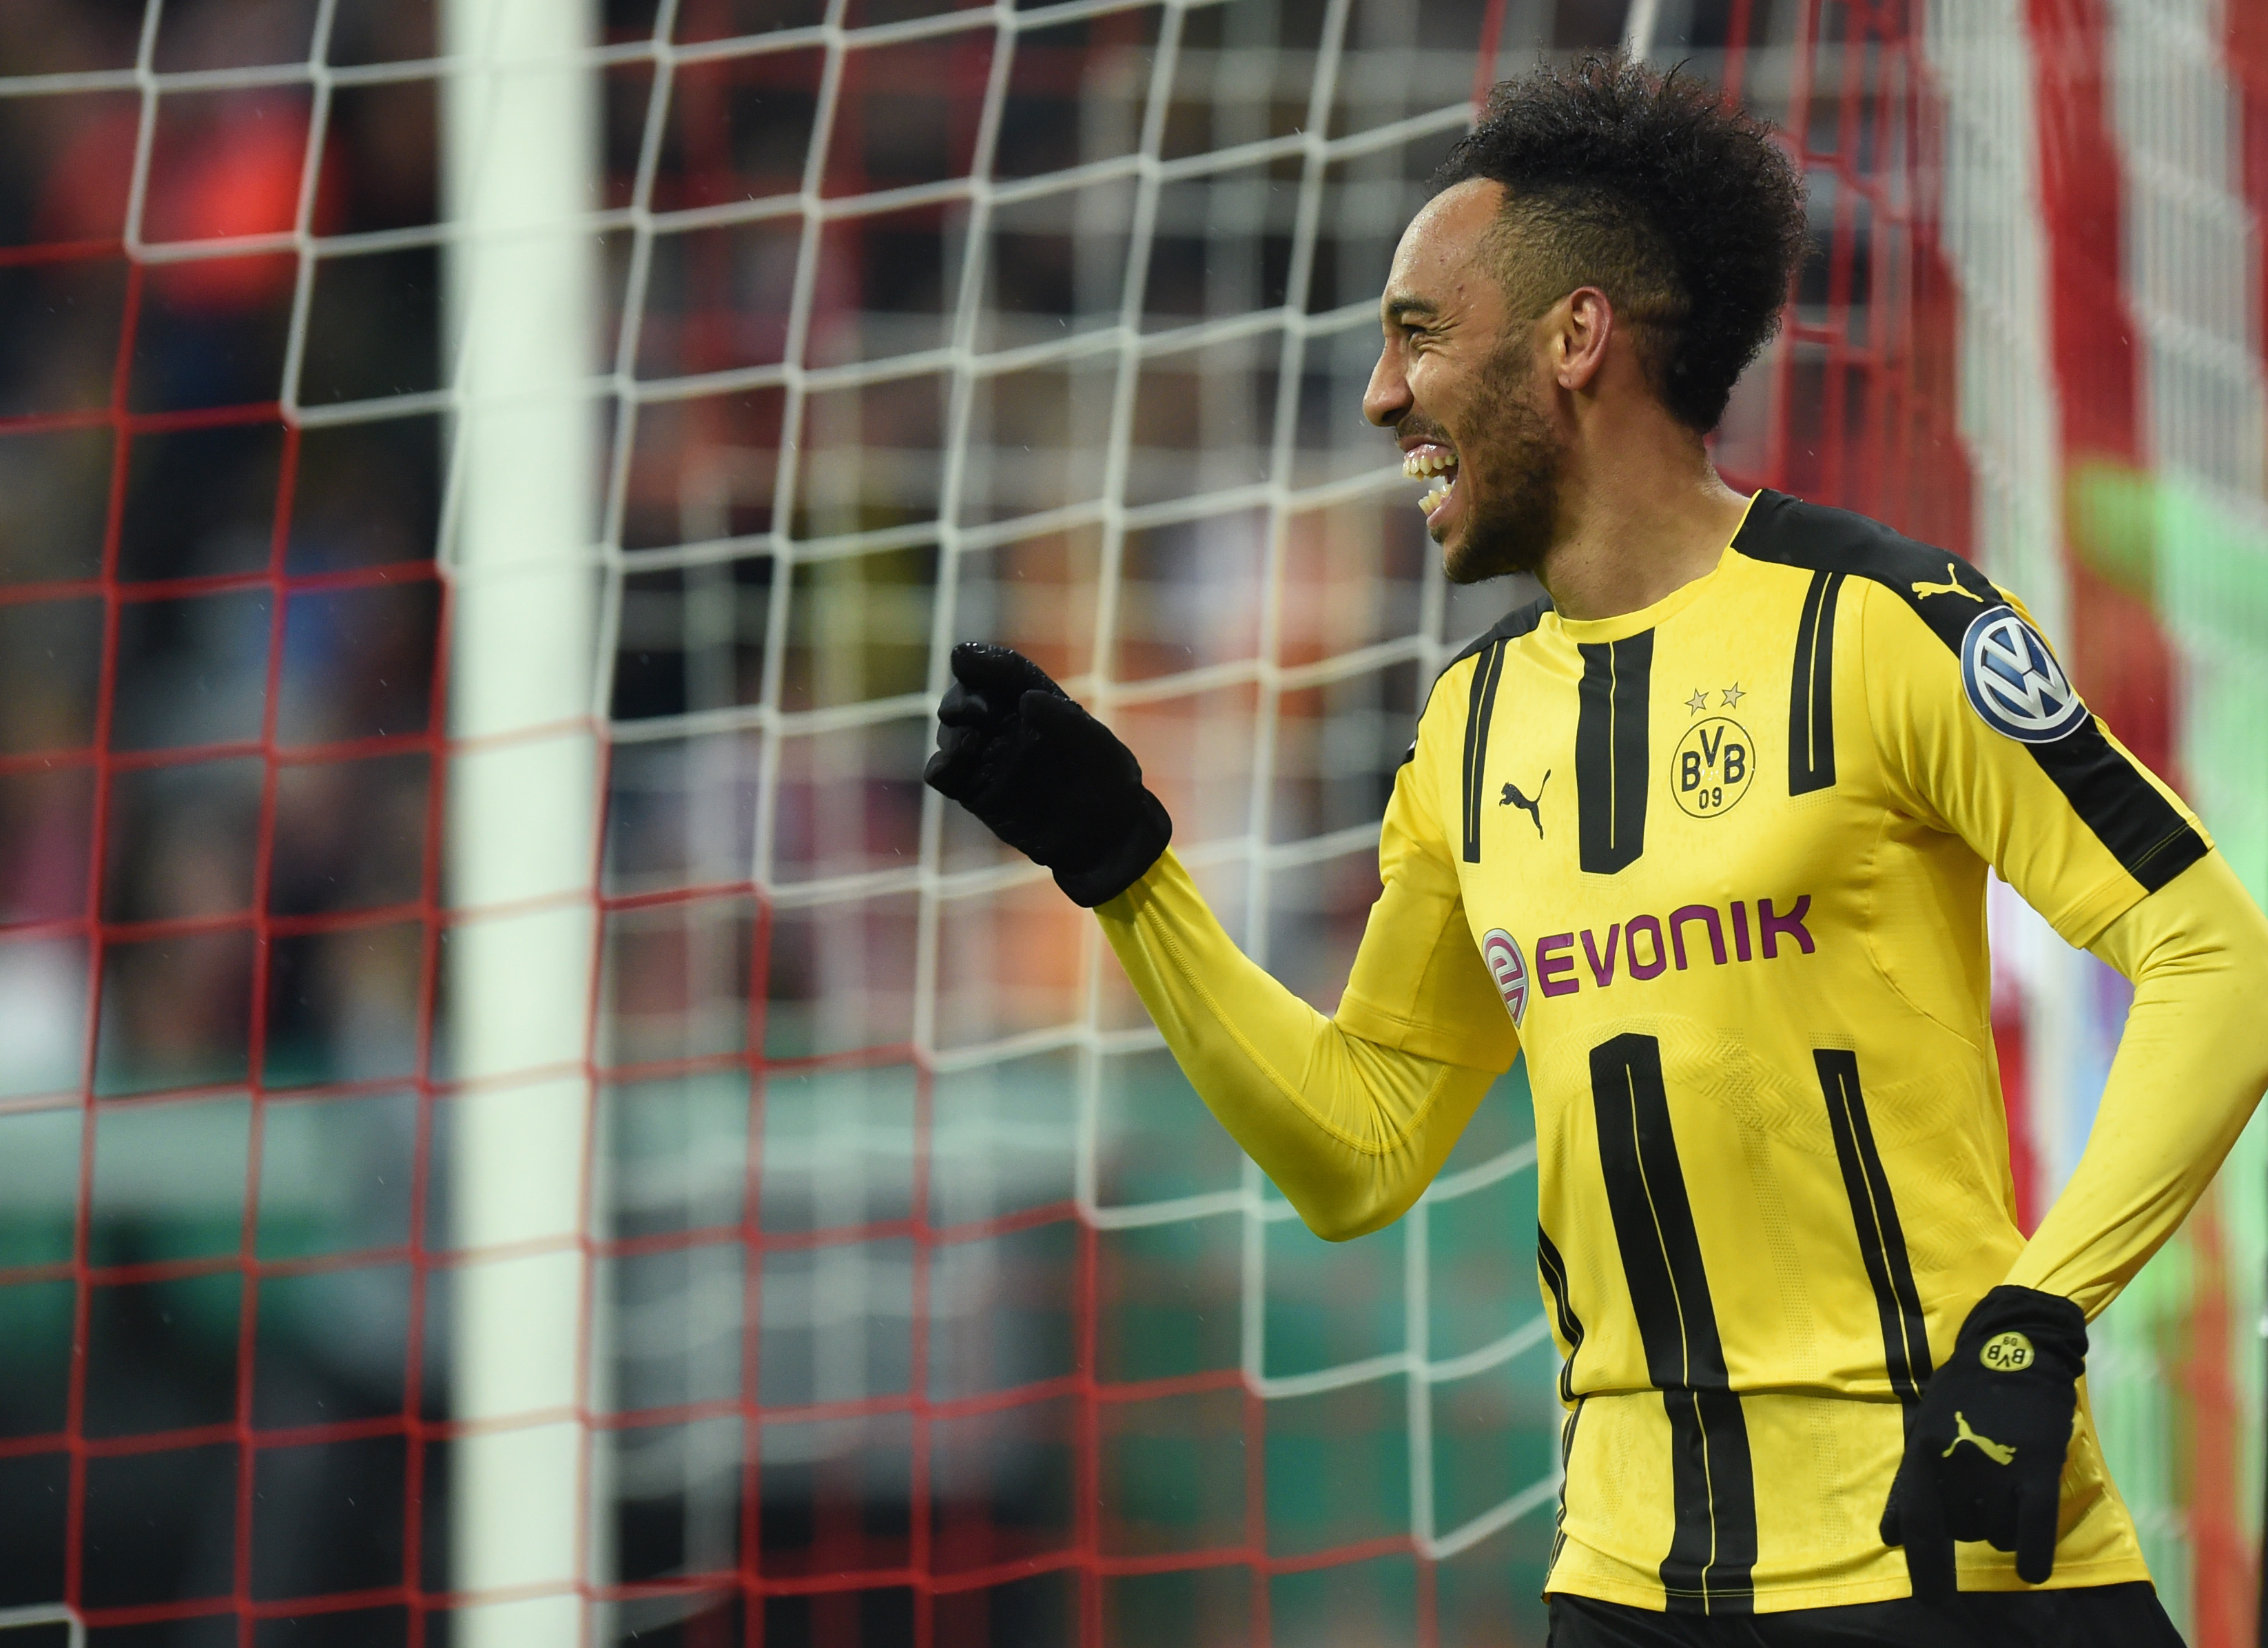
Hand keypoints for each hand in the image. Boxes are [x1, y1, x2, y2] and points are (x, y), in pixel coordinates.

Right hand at [924, 642, 1171, 906]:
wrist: (1102, 837)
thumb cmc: (1108, 785)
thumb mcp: (1095, 746)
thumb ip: (1063, 719)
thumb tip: (1026, 699)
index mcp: (1038, 703)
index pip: (1004, 672)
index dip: (982, 661)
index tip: (963, 658)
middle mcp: (1007, 725)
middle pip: (967, 697)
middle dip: (962, 698)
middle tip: (978, 712)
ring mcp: (988, 756)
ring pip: (950, 731)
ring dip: (952, 731)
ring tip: (971, 744)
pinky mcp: (974, 790)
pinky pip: (943, 773)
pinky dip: (940, 765)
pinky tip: (950, 766)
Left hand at [1880, 1284, 2085, 1600]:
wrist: (2015, 1347)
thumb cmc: (1966, 1394)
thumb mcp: (1924, 1430)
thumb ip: (1908, 1487)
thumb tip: (1888, 1538)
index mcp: (1922, 1452)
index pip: (1918, 1523)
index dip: (1924, 1566)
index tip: (1932, 1600)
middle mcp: (1955, 1463)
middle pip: (1963, 1530)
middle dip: (1970, 1522)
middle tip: (1983, 1488)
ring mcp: (1996, 1465)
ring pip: (1997, 1532)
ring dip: (2002, 1525)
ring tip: (2007, 1486)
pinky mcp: (2036, 1465)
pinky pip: (2034, 1526)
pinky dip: (2033, 1553)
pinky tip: (2032, 1570)